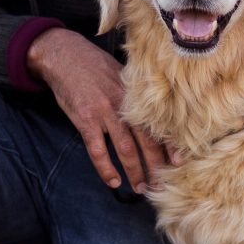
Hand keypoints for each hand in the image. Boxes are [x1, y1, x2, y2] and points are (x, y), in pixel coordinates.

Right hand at [28, 28, 169, 189]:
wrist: (64, 55)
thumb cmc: (94, 64)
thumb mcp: (121, 73)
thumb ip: (136, 94)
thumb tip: (154, 112)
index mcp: (135, 95)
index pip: (157, 124)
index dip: (169, 145)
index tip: (179, 162)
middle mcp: (124, 105)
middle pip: (146, 141)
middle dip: (155, 166)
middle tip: (160, 185)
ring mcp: (104, 113)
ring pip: (125, 149)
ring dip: (134, 171)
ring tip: (140, 188)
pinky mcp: (85, 120)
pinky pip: (97, 150)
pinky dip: (105, 168)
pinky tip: (113, 181)